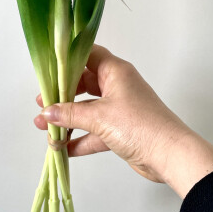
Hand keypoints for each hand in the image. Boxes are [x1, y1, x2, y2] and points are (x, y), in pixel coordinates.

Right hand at [34, 44, 212, 197]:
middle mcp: (117, 86)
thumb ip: (70, 114)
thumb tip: (46, 113)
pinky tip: (63, 149)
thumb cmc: (139, 125)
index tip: (48, 70)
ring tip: (46, 131)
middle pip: (84, 84)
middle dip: (62, 96)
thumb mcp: (100, 117)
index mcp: (115, 71)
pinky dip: (80, 139)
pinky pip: (94, 131)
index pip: (88, 55)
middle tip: (42, 105)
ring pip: (87, 110)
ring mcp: (119, 109)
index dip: (67, 60)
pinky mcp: (120, 131)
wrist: (170, 155)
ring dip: (67, 120)